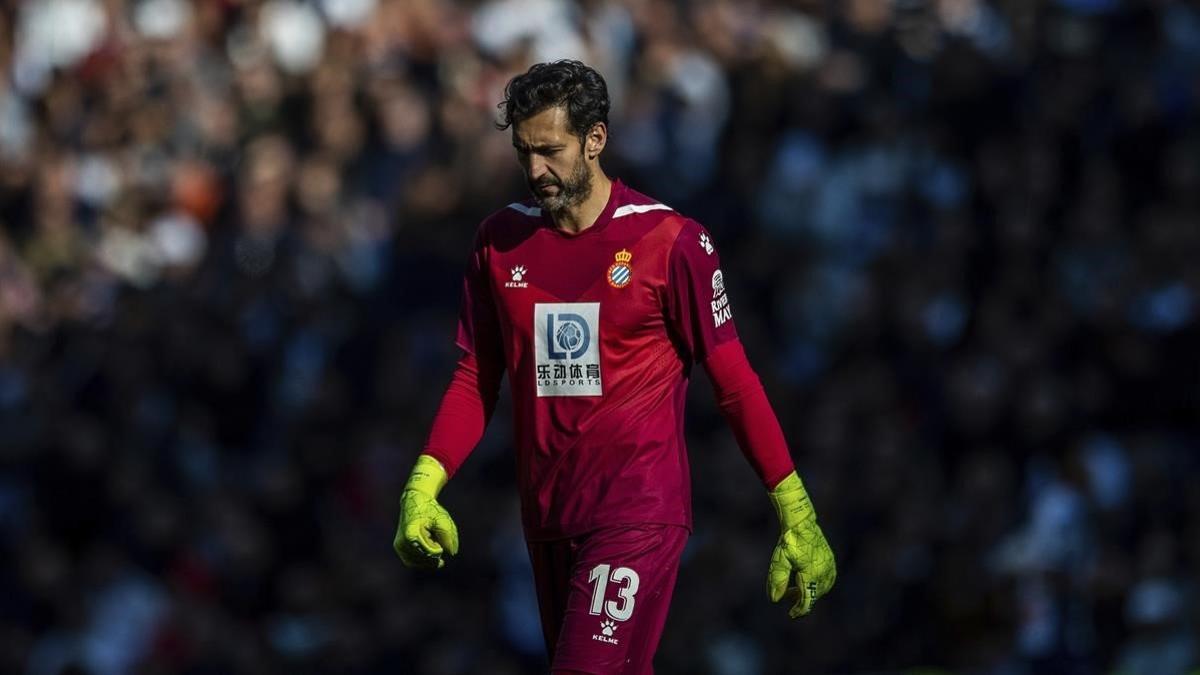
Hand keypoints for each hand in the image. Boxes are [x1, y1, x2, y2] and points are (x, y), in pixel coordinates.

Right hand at [393, 455, 458, 568]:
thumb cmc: (429, 510)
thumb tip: (451, 553)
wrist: (414, 501)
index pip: (430, 552)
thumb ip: (448, 536)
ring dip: (429, 556)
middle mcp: (402, 543)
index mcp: (411, 535)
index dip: (439, 549)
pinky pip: (412, 562)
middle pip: (425, 558)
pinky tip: (431, 555)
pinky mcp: (399, 548)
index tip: (439, 539)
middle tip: (434, 537)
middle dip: (434, 552)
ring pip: (419, 563)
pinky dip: (423, 560)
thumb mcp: (442, 519)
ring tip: (431, 541)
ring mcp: (399, 547)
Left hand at [767, 472, 835, 617]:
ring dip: (809, 592)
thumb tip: (774, 600)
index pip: (807, 600)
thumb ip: (777, 581)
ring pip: (821, 588)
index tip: (791, 614)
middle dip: (801, 599)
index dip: (799, 610)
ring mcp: (829, 567)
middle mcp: (824, 572)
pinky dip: (816, 584)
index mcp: (812, 574)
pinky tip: (805, 580)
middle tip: (787, 596)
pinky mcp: (831, 561)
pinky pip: (827, 580)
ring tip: (794, 589)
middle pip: (814, 595)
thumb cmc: (789, 541)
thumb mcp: (779, 561)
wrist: (802, 522)